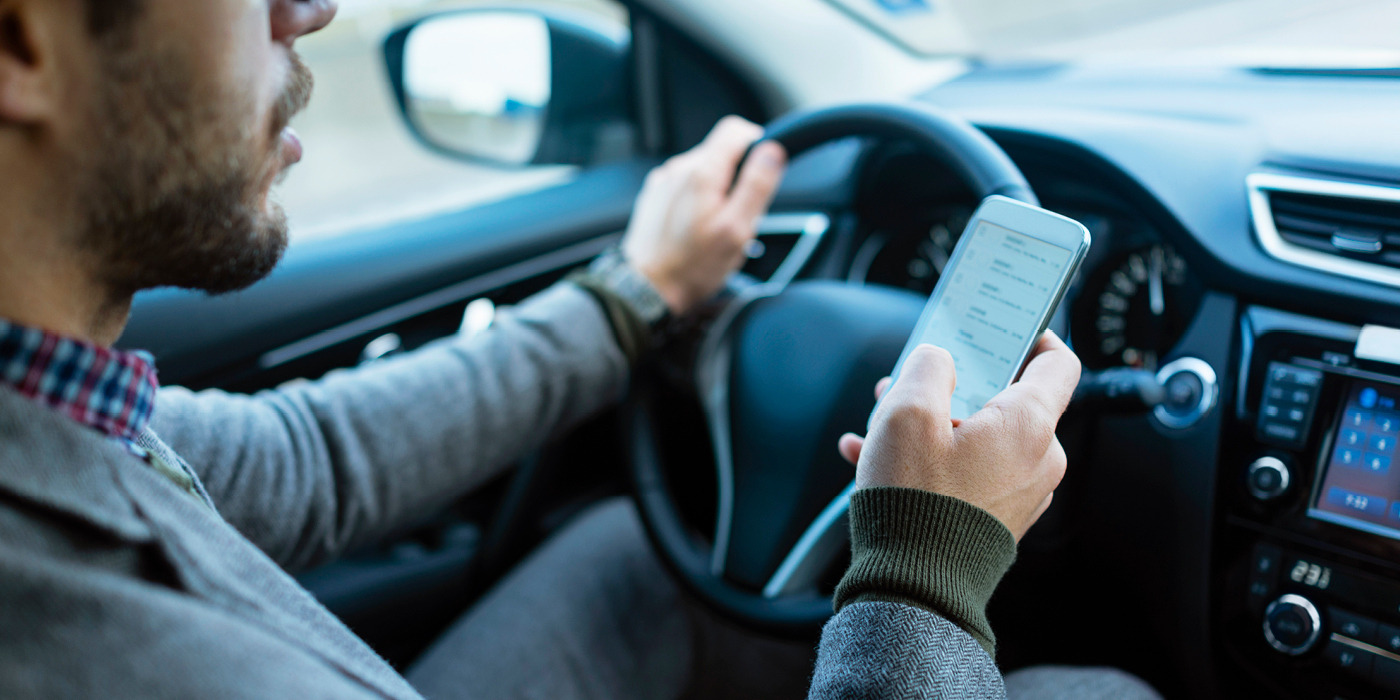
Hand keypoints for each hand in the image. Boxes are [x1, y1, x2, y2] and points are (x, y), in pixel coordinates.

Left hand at [621, 116, 787, 314]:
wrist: (645, 289)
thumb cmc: (692, 267)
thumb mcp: (737, 230)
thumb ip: (757, 185)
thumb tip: (772, 150)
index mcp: (702, 172)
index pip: (736, 129)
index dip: (757, 144)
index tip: (762, 172)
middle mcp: (678, 168)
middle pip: (720, 151)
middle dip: (738, 176)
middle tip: (739, 214)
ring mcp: (663, 181)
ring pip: (704, 169)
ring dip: (718, 190)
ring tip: (715, 226)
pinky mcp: (655, 195)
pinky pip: (686, 185)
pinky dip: (698, 199)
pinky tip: (696, 228)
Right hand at [837, 332, 1081, 540]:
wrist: (915, 588)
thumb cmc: (916, 502)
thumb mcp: (906, 413)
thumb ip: (927, 368)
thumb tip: (939, 359)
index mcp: (1030, 426)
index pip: (1058, 363)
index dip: (1033, 335)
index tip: (1004, 326)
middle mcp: (1038, 460)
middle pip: (1005, 399)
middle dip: (952, 385)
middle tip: (909, 382)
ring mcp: (1020, 493)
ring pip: (980, 436)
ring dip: (933, 423)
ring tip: (879, 424)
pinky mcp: (996, 519)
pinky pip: (969, 472)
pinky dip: (931, 459)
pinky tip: (874, 460)